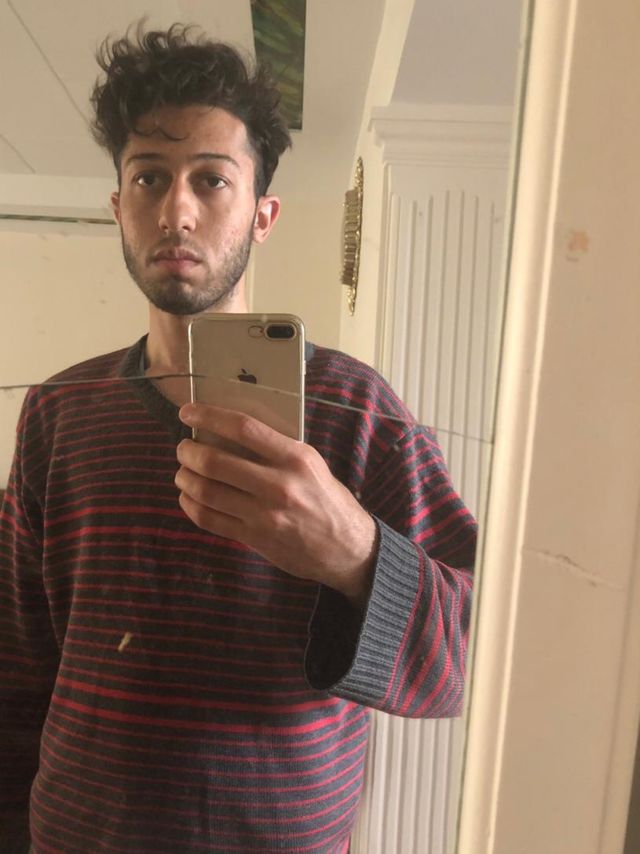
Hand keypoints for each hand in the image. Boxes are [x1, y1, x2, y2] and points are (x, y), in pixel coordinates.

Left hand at [175, 403, 376, 606]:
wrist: (347, 548)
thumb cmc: (326, 499)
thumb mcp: (311, 464)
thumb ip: (276, 449)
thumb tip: (230, 431)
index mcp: (296, 458)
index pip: (244, 429)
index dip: (210, 416)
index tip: (189, 411)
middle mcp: (279, 485)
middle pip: (216, 462)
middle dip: (189, 452)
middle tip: (183, 447)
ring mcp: (265, 515)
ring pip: (207, 491)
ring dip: (185, 478)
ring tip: (183, 472)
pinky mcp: (255, 538)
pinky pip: (209, 519)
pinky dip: (191, 505)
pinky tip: (188, 497)